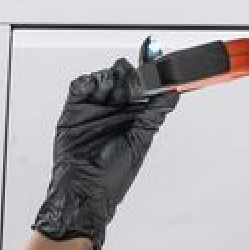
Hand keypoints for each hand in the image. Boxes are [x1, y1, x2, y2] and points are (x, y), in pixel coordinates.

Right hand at [33, 40, 185, 249]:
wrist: (84, 192)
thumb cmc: (112, 177)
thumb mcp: (139, 142)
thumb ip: (153, 115)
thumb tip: (174, 93)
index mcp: (134, 116)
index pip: (144, 87)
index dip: (151, 73)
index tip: (158, 57)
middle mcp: (115, 110)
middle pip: (123, 78)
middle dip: (131, 73)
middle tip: (138, 72)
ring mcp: (94, 109)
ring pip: (103, 79)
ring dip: (111, 76)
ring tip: (119, 83)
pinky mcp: (74, 111)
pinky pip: (79, 87)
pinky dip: (88, 81)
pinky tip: (96, 85)